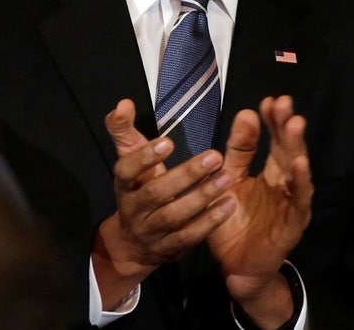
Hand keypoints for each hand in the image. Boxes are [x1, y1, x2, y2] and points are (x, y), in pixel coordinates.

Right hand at [92, 99, 235, 309]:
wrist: (133, 245)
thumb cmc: (137, 190)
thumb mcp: (128, 161)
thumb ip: (124, 131)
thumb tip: (124, 103)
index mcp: (124, 185)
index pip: (127, 170)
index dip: (145, 158)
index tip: (169, 142)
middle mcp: (134, 209)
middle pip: (156, 193)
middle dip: (185, 175)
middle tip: (215, 157)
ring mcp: (151, 232)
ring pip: (174, 216)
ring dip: (202, 197)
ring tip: (227, 178)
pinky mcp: (170, 249)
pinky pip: (189, 236)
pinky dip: (209, 222)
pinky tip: (230, 204)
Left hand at [207, 96, 312, 325]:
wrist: (236, 266)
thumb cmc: (234, 222)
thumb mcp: (229, 181)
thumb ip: (236, 151)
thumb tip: (245, 113)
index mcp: (269, 174)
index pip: (273, 141)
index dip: (271, 121)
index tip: (267, 101)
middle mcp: (284, 185)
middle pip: (288, 151)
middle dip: (286, 127)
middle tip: (283, 103)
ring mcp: (291, 204)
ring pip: (297, 172)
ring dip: (297, 148)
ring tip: (294, 124)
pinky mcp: (293, 224)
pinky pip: (299, 202)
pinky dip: (301, 183)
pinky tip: (300, 165)